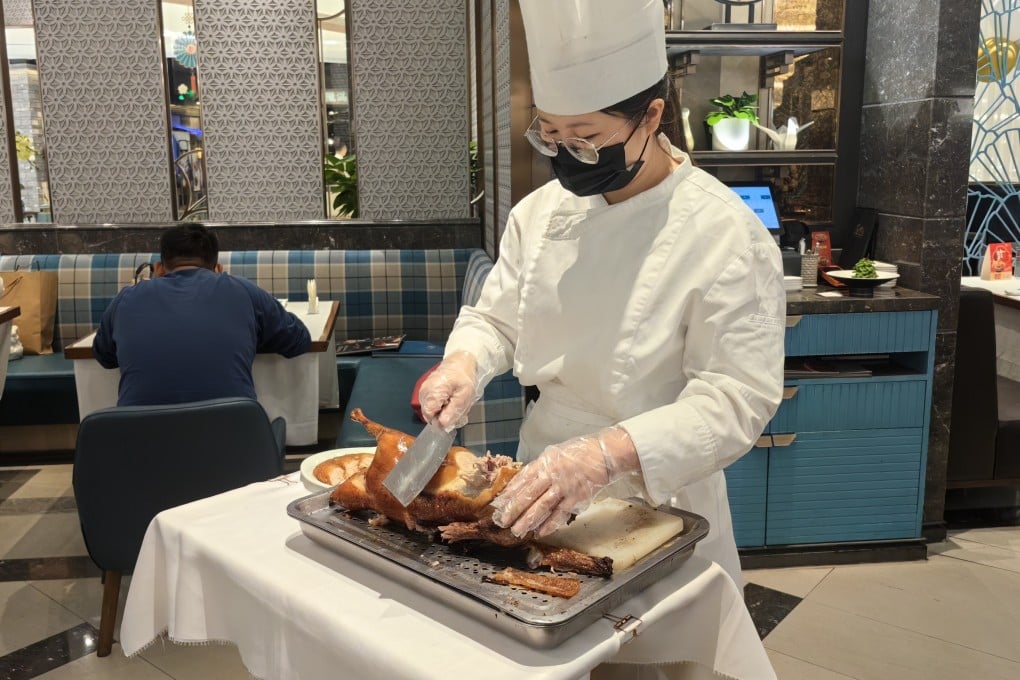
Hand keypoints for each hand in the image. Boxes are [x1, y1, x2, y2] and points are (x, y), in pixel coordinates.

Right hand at [418, 351, 481, 429]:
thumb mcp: (463, 396)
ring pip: (431, 410)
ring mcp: (423, 390)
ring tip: (453, 402)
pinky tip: (449, 399)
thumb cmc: (463, 378)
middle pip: (429, 414)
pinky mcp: (425, 390)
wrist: (460, 362)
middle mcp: (424, 392)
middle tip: (456, 408)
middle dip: (442, 416)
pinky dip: (440, 405)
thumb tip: (441, 426)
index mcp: (432, 393)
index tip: (452, 416)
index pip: (429, 417)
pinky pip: (431, 404)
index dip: (440, 420)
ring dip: (442, 410)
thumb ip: (452, 412)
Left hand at [490, 426, 639, 537]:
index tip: (499, 504)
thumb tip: (523, 483)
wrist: (604, 453)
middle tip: (502, 522)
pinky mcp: (577, 497)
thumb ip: (540, 468)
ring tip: (518, 531)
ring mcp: (565, 486)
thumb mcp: (555, 454)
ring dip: (529, 520)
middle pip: (529, 495)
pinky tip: (541, 531)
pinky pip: (561, 513)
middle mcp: (553, 474)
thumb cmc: (579, 453)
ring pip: (542, 506)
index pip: (522, 479)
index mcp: (545, 462)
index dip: (509, 493)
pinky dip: (550, 524)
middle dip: (514, 510)